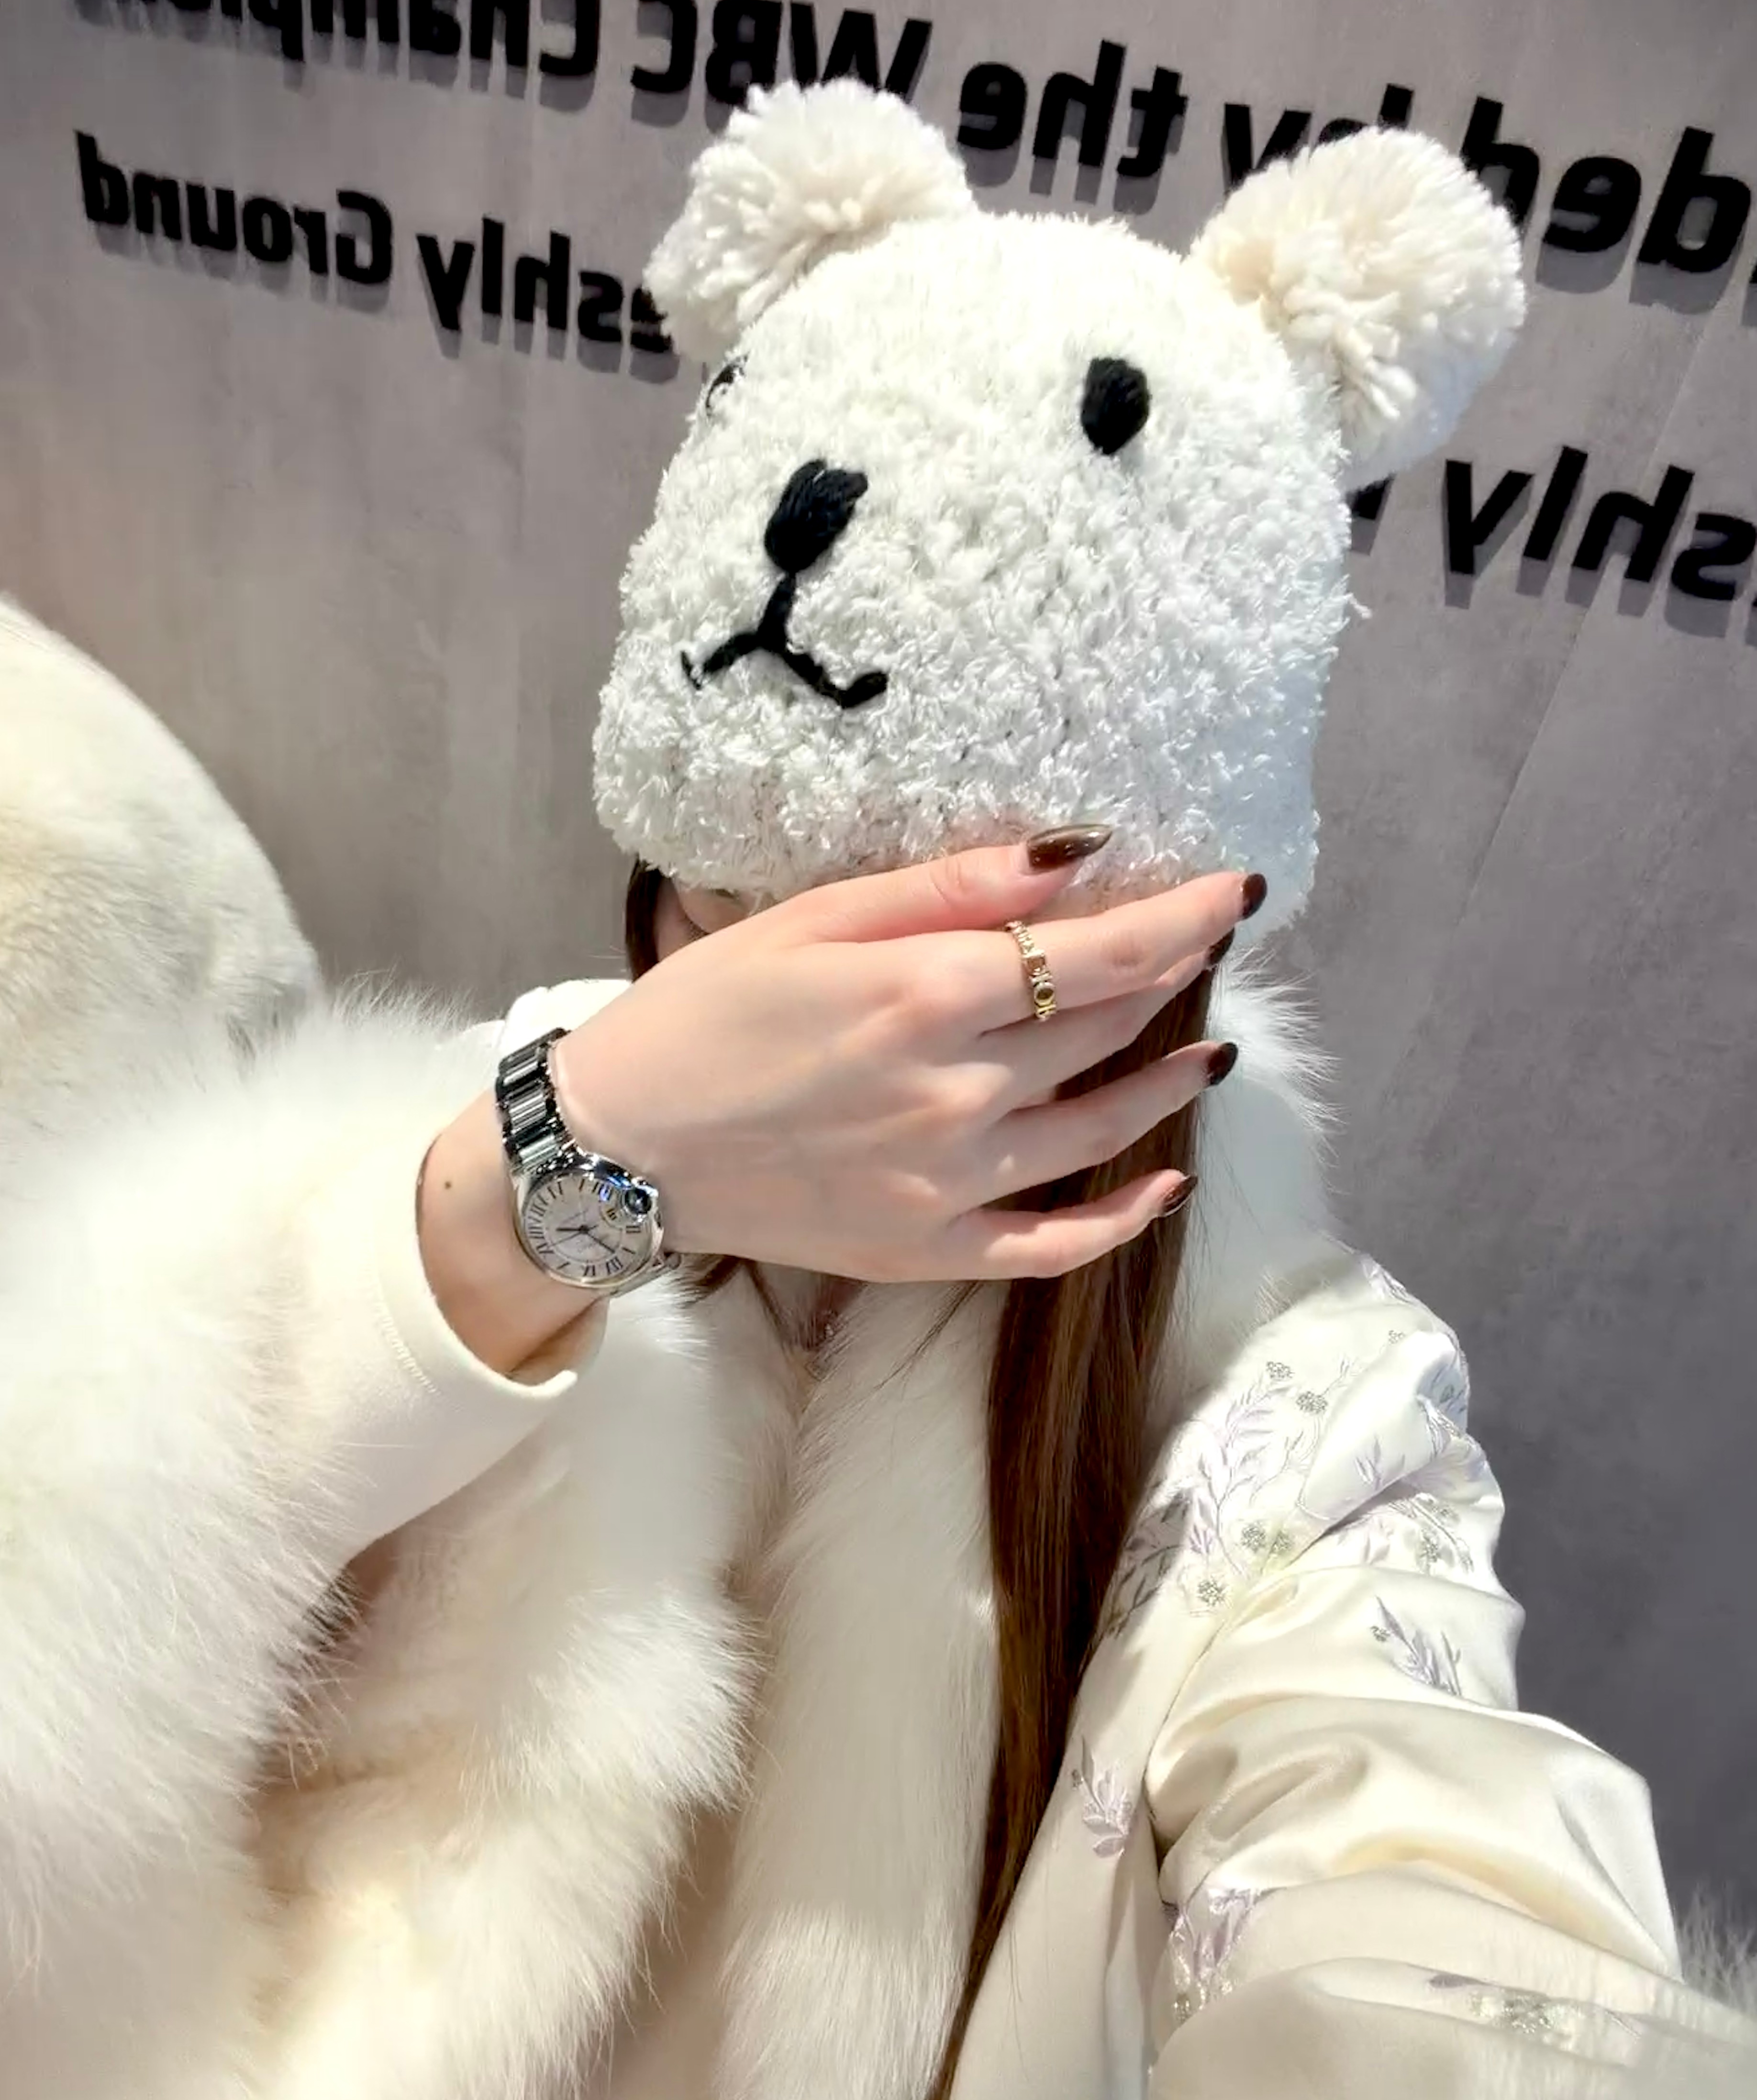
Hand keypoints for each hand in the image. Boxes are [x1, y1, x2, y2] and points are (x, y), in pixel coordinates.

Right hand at [555, 836, 1257, 1283]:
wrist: (622, 1145)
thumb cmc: (706, 1015)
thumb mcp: (814, 919)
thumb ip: (950, 886)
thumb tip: (1076, 852)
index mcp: (926, 996)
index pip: (1101, 955)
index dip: (1182, 919)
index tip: (1235, 891)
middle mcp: (955, 1093)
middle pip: (1106, 1029)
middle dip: (1171, 979)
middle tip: (1206, 946)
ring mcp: (949, 1182)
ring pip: (1101, 1130)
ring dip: (1168, 1084)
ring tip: (1213, 1051)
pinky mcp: (929, 1247)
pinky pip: (1053, 1243)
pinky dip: (1120, 1217)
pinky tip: (1163, 1182)